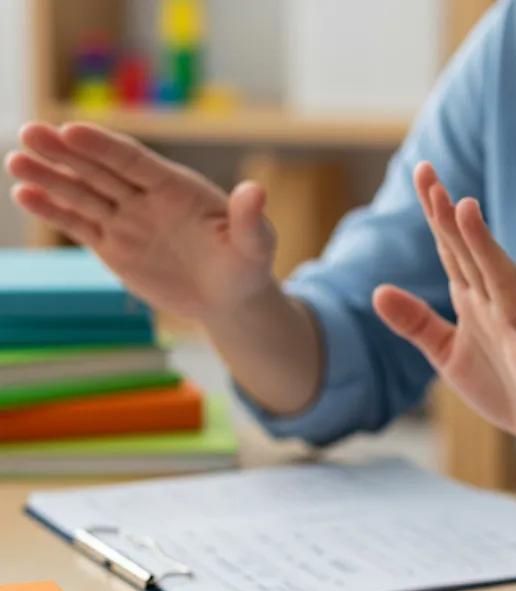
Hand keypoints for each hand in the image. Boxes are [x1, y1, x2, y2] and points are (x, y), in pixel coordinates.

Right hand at [6, 122, 276, 320]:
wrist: (229, 297)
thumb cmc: (246, 265)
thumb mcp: (255, 245)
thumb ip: (250, 220)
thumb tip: (255, 191)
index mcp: (175, 186)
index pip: (134, 161)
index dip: (104, 147)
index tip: (72, 130)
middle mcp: (145, 197)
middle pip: (100, 169)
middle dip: (65, 153)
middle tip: (29, 133)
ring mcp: (126, 219)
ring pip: (83, 194)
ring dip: (50, 179)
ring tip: (15, 163)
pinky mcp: (113, 245)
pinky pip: (80, 225)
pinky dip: (53, 211)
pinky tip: (24, 195)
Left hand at [373, 162, 515, 466]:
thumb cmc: (506, 386)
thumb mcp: (449, 355)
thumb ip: (416, 323)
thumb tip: (377, 291)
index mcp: (475, 303)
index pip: (453, 251)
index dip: (436, 216)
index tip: (423, 172)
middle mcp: (499, 309)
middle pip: (474, 258)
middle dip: (454, 222)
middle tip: (434, 183)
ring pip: (504, 287)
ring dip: (487, 251)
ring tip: (470, 213)